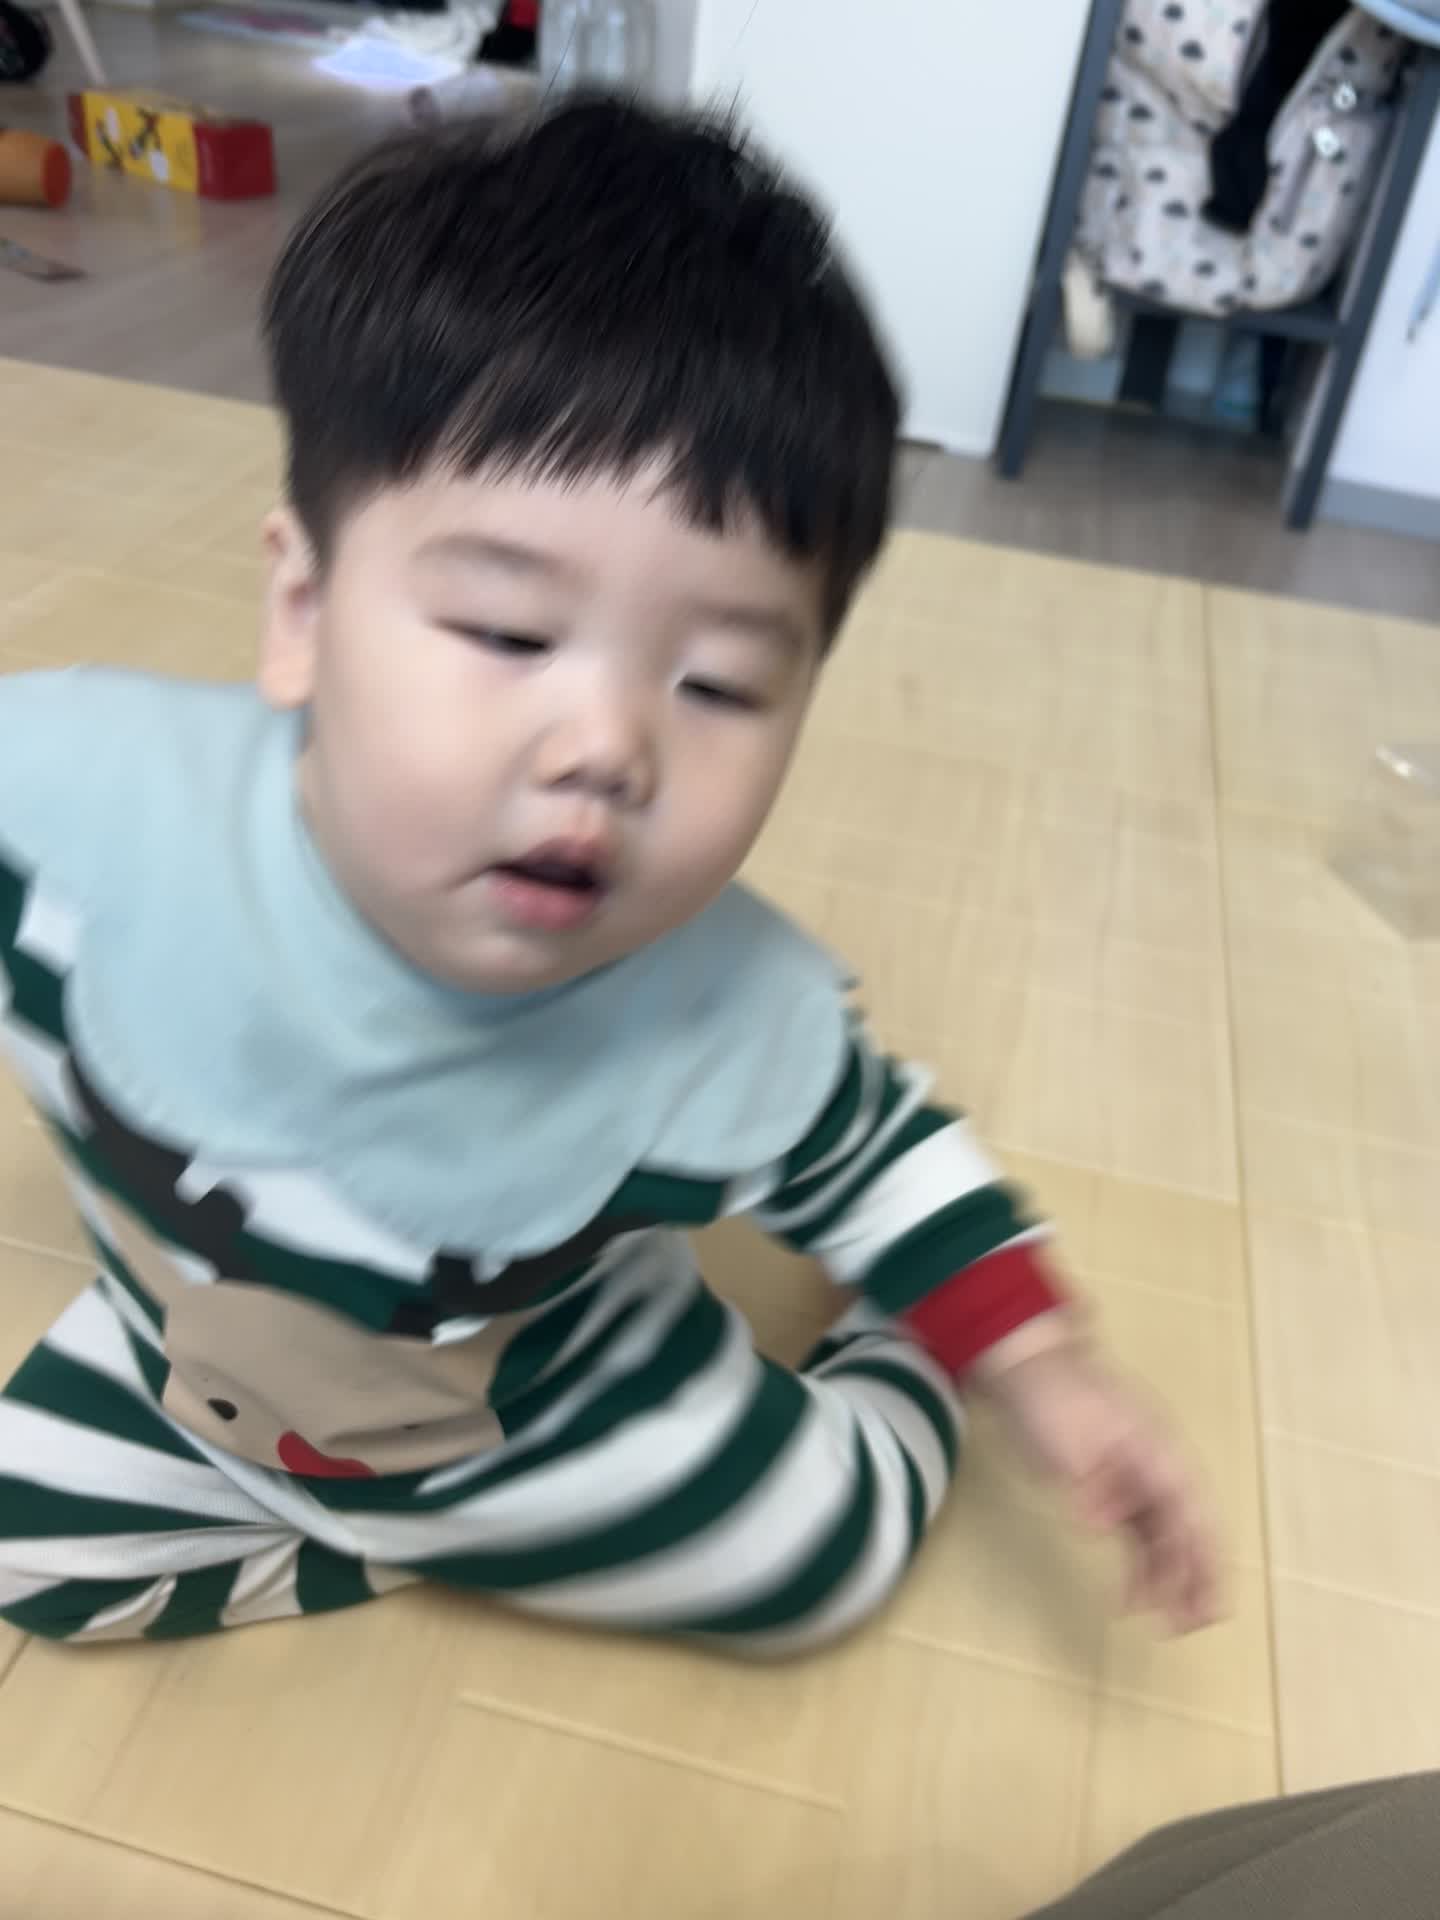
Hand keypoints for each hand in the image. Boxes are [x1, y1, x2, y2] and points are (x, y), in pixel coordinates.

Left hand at [979, 1338, 1222, 1633]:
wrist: (1024, 1363)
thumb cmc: (1050, 1397)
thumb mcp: (1064, 1442)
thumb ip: (1087, 1486)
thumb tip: (1097, 1524)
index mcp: (1157, 1452)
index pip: (1193, 1515)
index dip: (1205, 1563)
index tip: (1209, 1607)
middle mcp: (1157, 1465)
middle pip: (1187, 1528)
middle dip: (1194, 1579)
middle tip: (1188, 1627)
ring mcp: (1136, 1473)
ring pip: (1165, 1534)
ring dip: (1166, 1577)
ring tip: (1160, 1623)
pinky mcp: (1112, 1482)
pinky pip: (1138, 1529)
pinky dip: (1140, 1562)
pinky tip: (1131, 1593)